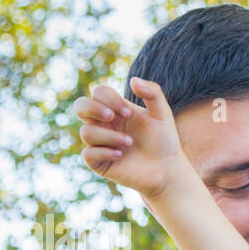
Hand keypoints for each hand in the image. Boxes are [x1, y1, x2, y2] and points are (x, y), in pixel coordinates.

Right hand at [74, 77, 187, 199]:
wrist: (168, 170)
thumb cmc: (164, 141)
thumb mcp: (162, 114)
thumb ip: (153, 93)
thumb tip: (133, 79)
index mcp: (116, 110)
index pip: (99, 93)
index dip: (110, 99)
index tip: (129, 113)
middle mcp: (104, 125)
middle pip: (80, 106)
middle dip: (93, 108)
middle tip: (112, 117)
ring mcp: (100, 144)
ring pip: (86, 132)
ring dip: (109, 136)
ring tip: (129, 143)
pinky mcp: (100, 163)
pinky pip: (88, 154)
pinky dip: (103, 152)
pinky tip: (120, 155)